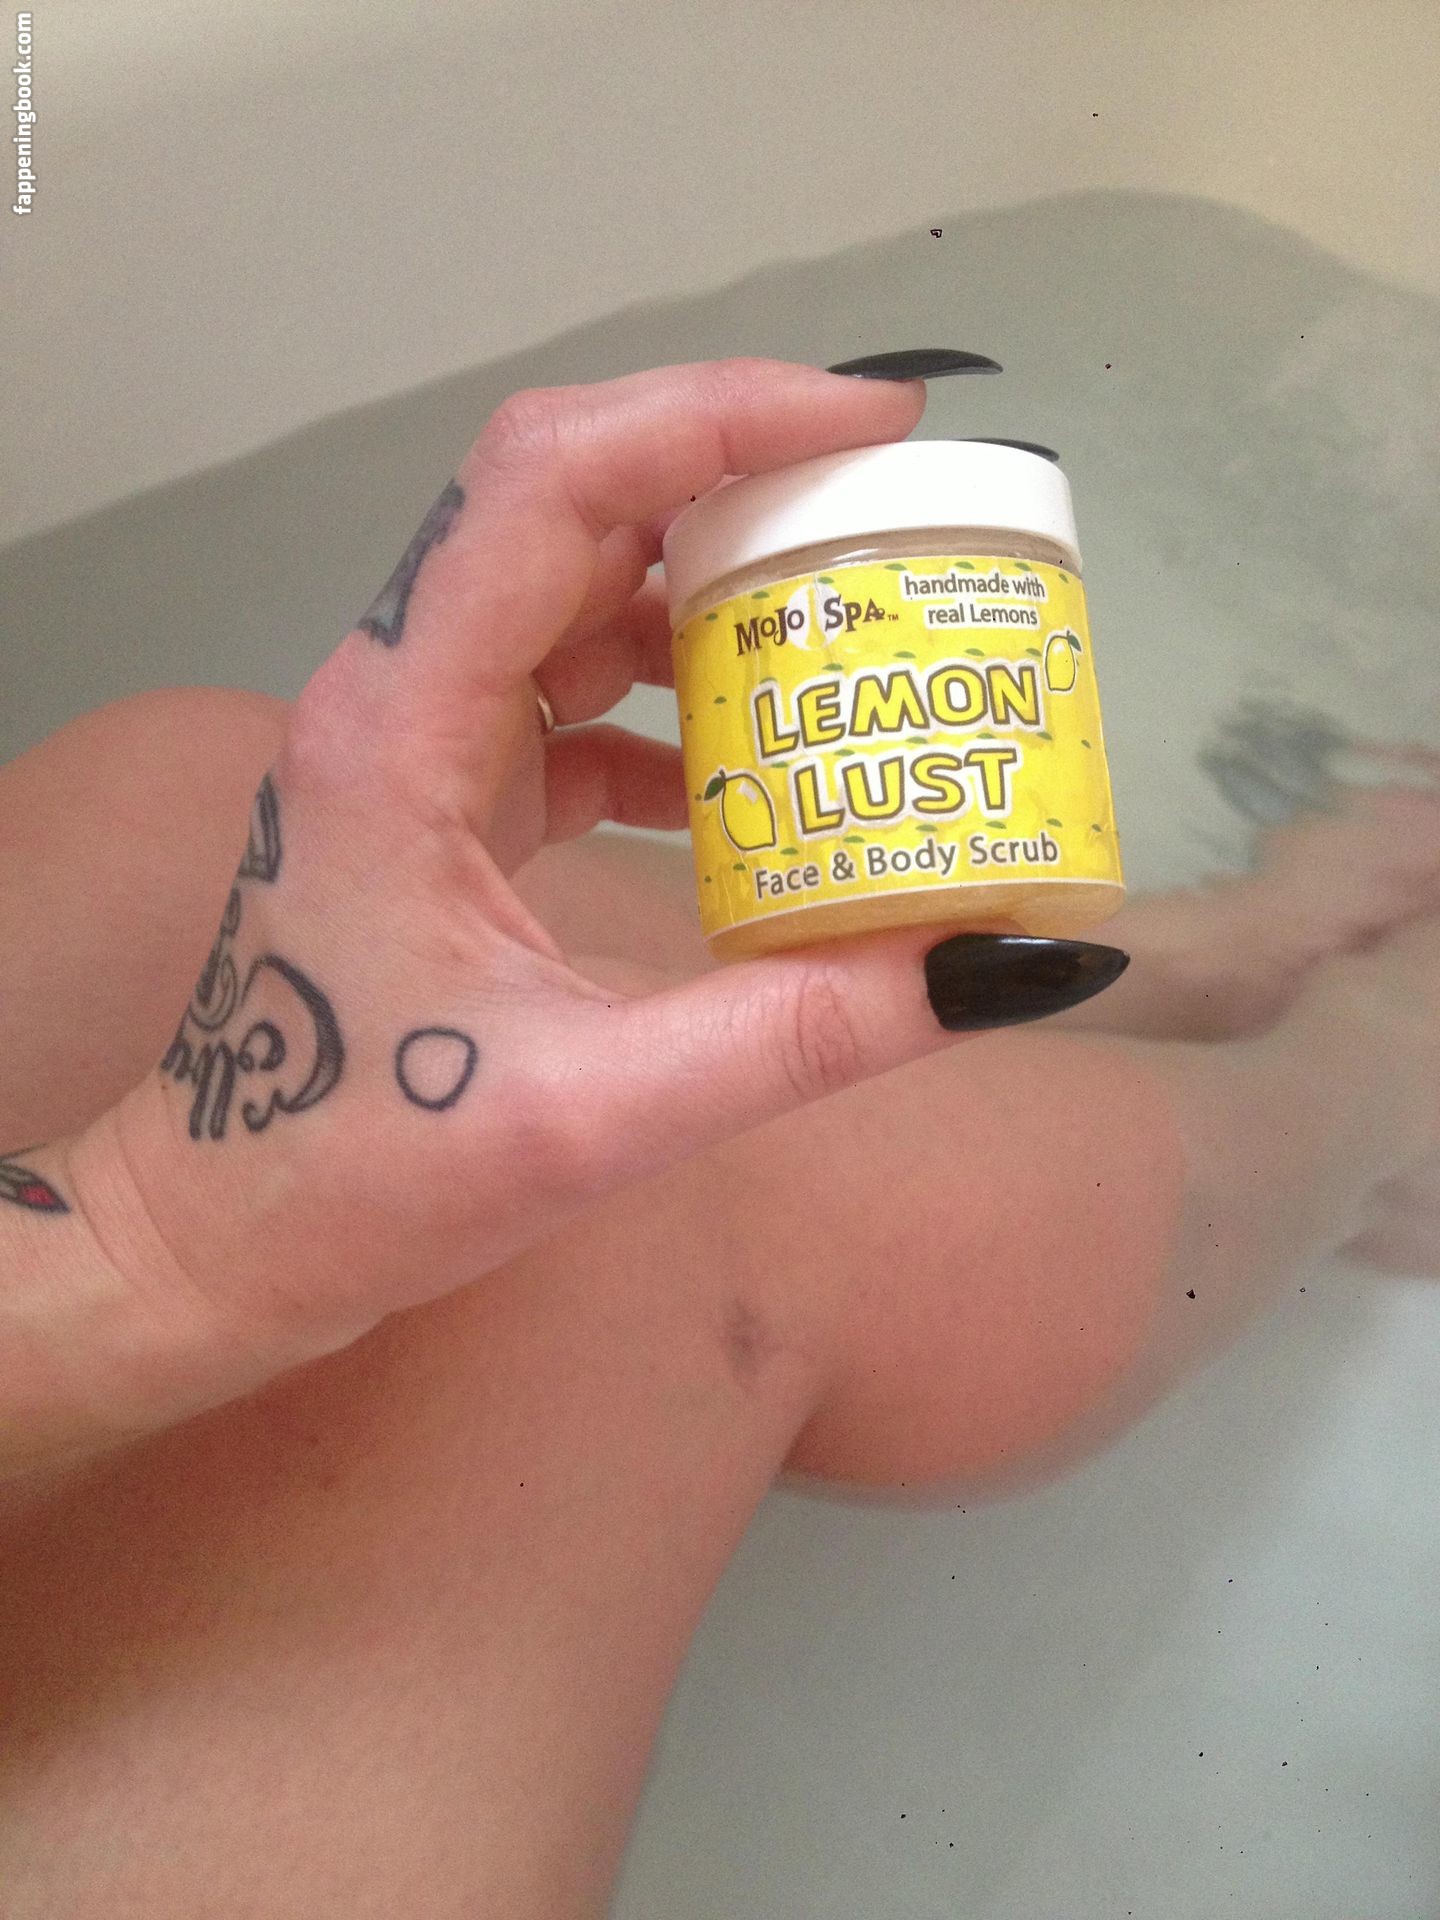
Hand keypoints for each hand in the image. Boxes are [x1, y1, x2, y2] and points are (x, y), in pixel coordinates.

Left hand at [65, 358, 1117, 1421]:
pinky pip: (565, 686)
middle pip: (566, 497)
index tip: (872, 422)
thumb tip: (994, 969)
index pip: (551, 483)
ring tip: (847, 617)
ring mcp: (413, 736)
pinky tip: (750, 766)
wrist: (214, 1235)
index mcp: (402, 728)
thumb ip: (797, 1038)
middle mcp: (397, 694)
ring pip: (568, 583)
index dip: (715, 414)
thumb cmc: (355, 1175)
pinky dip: (668, 694)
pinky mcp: (439, 789)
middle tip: (889, 503)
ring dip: (705, 583)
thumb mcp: (593, 1117)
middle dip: (733, 473)